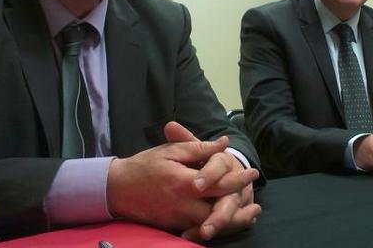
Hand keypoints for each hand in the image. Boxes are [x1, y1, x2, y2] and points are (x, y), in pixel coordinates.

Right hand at [106, 122, 259, 240]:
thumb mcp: (171, 150)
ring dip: (231, 220)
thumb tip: (224, 142)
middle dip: (239, 207)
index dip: (238, 178)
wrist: (116, 188)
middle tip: (256, 203)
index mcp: (184, 182)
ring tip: (249, 215)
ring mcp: (177, 218)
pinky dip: (213, 226)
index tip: (253, 172)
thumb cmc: (145, 165)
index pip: (218, 182)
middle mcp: (182, 203)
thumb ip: (199, 147)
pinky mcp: (172, 226)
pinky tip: (226, 222)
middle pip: (217, 209)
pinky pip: (197, 229)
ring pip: (209, 224)